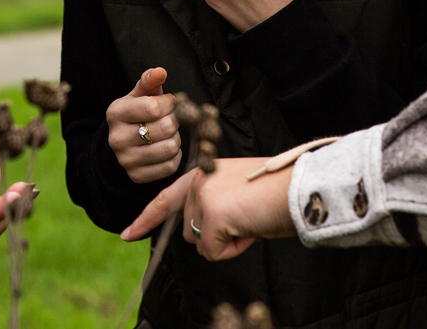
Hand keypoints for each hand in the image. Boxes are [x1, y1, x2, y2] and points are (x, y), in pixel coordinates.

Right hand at [106, 67, 181, 182]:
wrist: (124, 142)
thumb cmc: (137, 112)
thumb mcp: (140, 94)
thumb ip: (150, 81)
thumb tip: (160, 71)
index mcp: (116, 113)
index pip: (154, 107)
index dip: (169, 103)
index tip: (167, 103)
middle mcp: (117, 138)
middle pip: (166, 128)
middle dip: (174, 121)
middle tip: (169, 119)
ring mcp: (125, 160)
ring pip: (170, 148)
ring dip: (175, 139)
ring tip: (167, 134)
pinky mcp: (137, 176)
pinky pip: (170, 166)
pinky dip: (174, 156)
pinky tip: (165, 148)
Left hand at [122, 158, 295, 260]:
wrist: (299, 187)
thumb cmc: (277, 192)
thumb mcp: (238, 192)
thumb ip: (214, 204)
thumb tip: (201, 234)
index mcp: (204, 173)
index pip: (166, 198)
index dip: (146, 219)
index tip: (127, 234)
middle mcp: (197, 181)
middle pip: (189, 232)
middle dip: (216, 236)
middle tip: (246, 218)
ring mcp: (202, 198)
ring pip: (200, 244)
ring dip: (225, 242)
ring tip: (250, 220)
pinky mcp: (211, 216)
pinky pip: (213, 252)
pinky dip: (233, 249)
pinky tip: (249, 228)